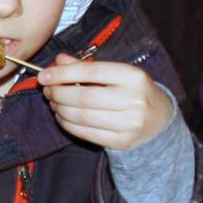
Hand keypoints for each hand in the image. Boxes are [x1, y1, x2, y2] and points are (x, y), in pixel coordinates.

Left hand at [38, 54, 172, 149]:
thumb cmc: (132, 91)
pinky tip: (62, 116)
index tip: (43, 76)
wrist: (160, 120)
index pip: (90, 72)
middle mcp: (134, 99)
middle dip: (58, 93)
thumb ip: (86, 67)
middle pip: (83, 97)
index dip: (62, 74)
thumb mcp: (116, 74)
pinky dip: (67, 124)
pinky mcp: (122, 141)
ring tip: (54, 102)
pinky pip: (85, 133)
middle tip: (47, 90)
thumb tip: (58, 60)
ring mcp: (130, 123)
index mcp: (133, 76)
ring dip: (60, 109)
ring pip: (81, 116)